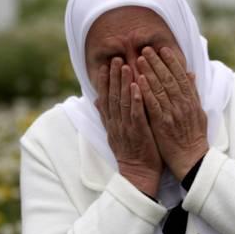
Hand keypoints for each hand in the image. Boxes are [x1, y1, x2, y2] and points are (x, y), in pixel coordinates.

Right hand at [95, 58, 162, 196]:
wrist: (138, 175)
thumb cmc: (130, 153)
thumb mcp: (114, 133)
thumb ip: (106, 116)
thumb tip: (96, 100)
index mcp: (111, 123)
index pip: (105, 98)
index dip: (104, 81)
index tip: (104, 66)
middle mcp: (116, 123)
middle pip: (112, 96)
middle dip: (113, 76)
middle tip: (115, 58)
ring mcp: (126, 128)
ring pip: (123, 102)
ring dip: (124, 83)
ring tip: (126, 65)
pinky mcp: (138, 133)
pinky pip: (136, 114)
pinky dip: (136, 99)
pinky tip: (137, 86)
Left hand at [137, 46, 208, 180]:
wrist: (192, 159)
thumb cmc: (194, 137)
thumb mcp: (199, 112)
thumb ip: (193, 93)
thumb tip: (191, 74)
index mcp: (191, 101)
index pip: (180, 76)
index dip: (171, 61)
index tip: (163, 49)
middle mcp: (182, 104)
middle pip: (169, 78)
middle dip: (157, 62)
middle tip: (146, 49)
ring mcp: (173, 113)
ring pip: (160, 88)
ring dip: (149, 72)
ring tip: (139, 59)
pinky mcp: (163, 123)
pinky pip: (153, 104)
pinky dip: (146, 91)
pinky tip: (138, 81)